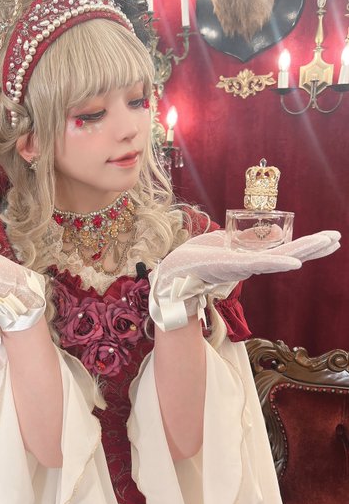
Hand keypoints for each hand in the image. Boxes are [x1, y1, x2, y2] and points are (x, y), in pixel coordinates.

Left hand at [156, 229, 340, 288]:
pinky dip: (277, 263)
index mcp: (250, 259)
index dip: (307, 245)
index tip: (330, 239)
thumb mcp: (227, 241)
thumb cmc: (196, 257)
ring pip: (278, 258)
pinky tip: (294, 263)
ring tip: (326, 244)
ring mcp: (242, 267)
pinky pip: (257, 264)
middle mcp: (250, 265)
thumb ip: (251, 238)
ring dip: (303, 251)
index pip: (285, 251)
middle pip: (288, 254)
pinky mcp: (230, 267)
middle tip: (337, 239)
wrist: (172, 272)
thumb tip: (279, 231)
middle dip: (313, 247)